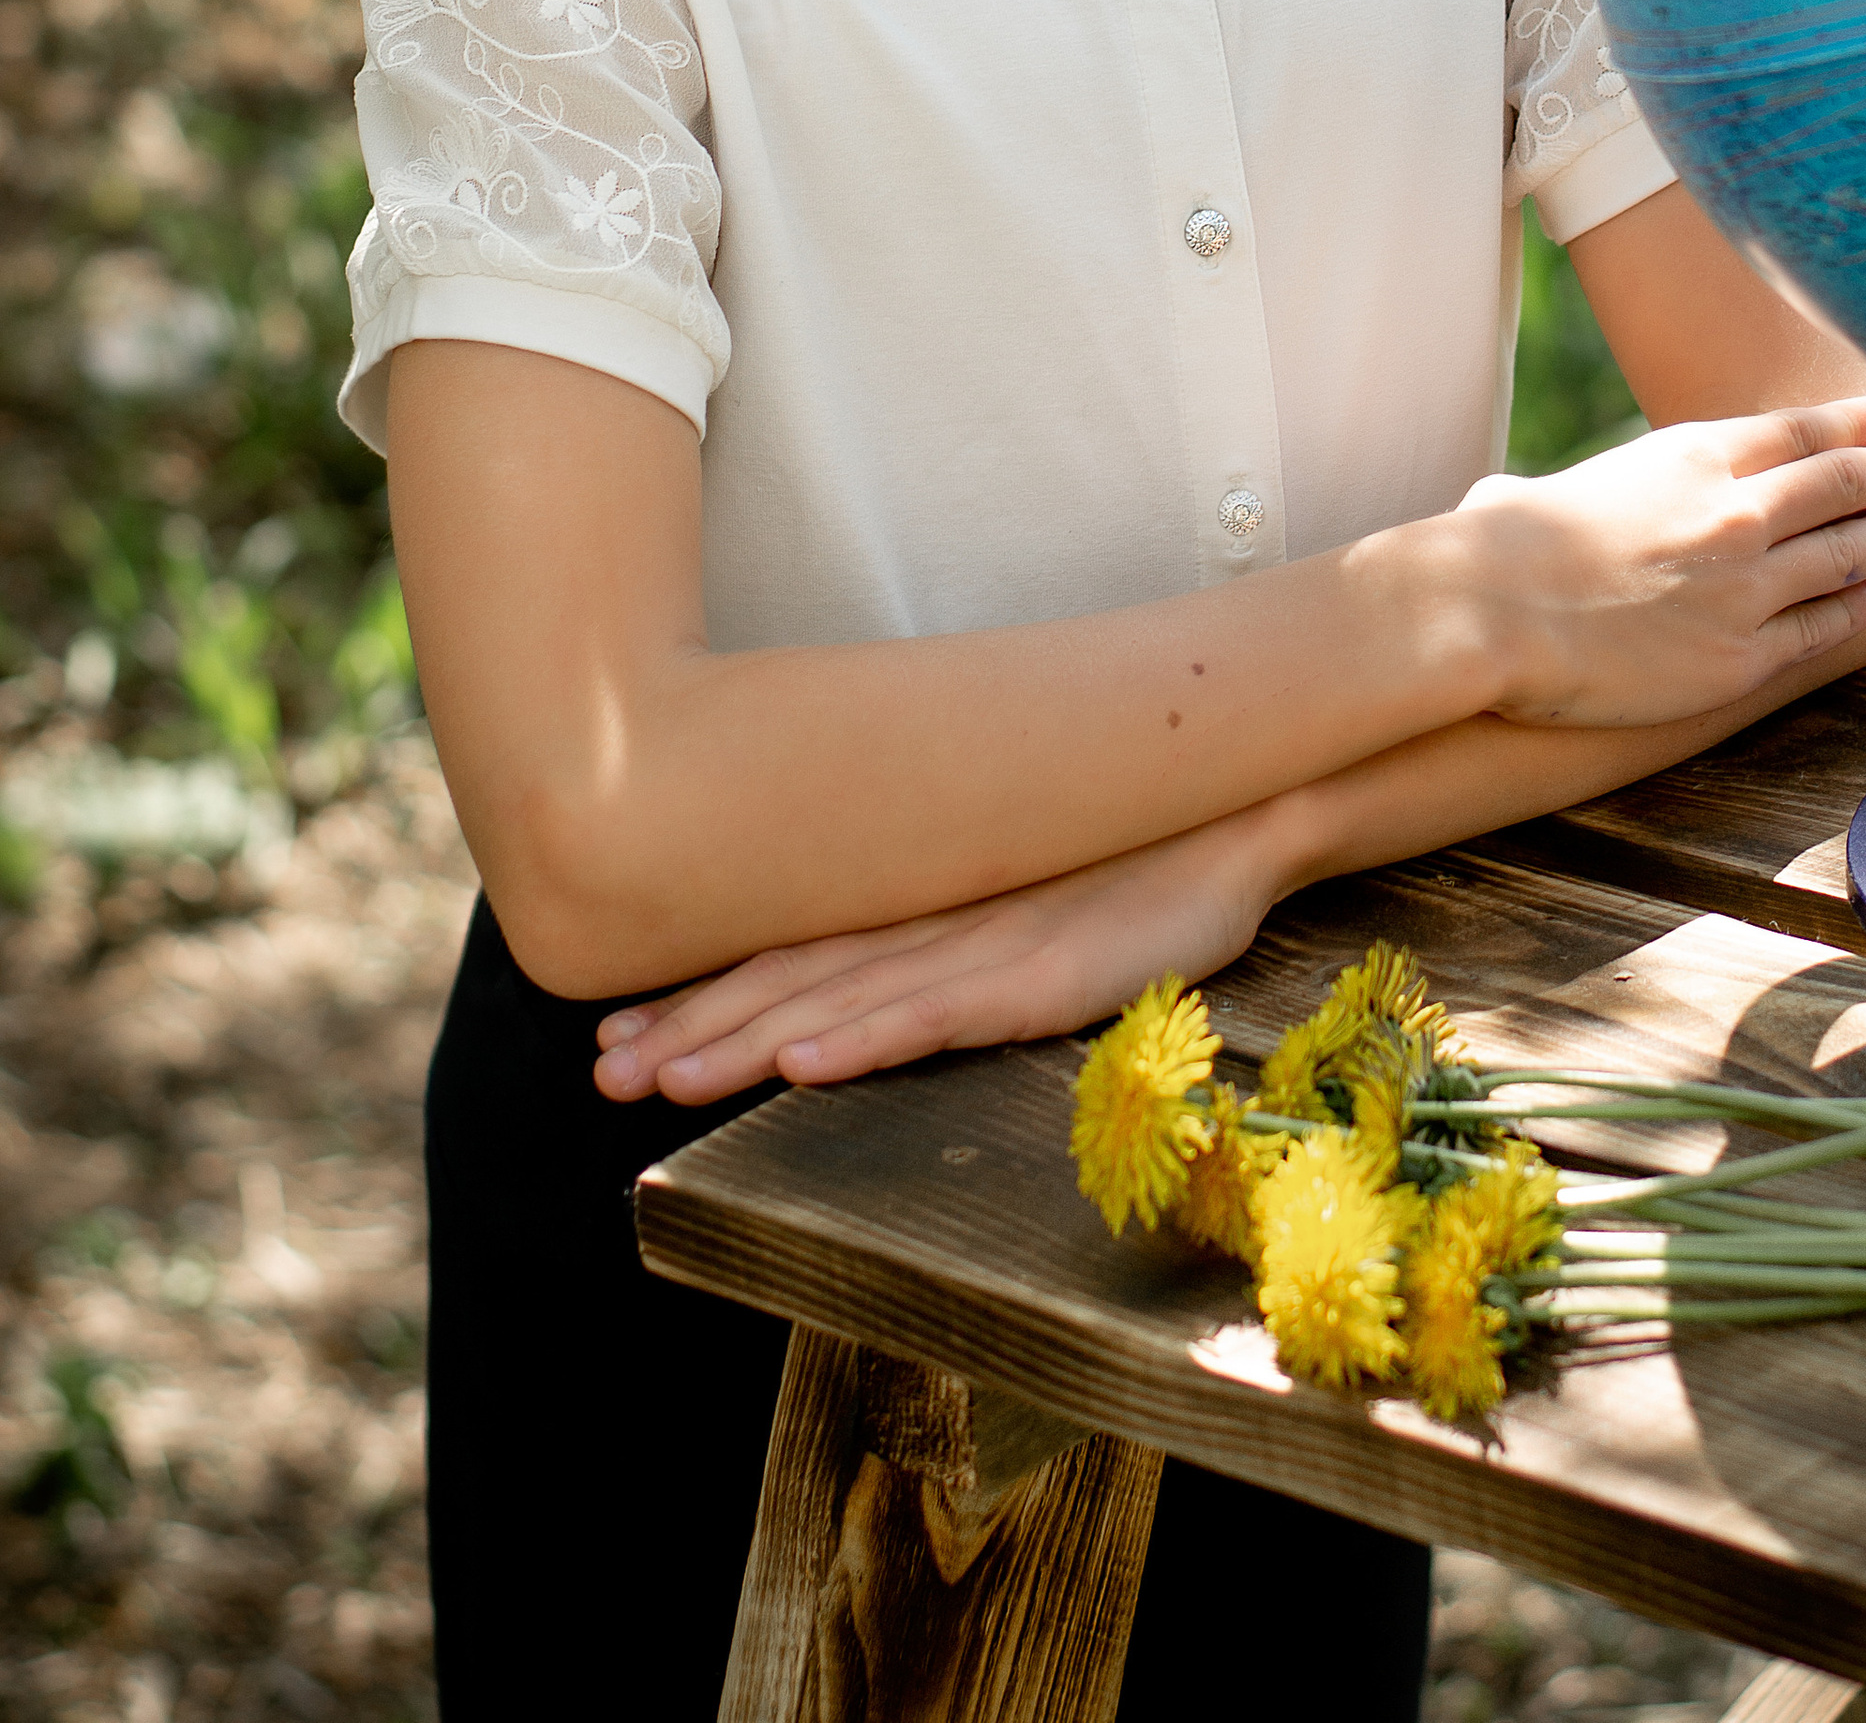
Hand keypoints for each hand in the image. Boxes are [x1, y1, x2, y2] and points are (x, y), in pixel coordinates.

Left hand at [592, 802, 1285, 1106]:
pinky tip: (802, 1061)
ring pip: (841, 999)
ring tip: (659, 1075)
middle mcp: (933, 921)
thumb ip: (944, 939)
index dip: (699, 997)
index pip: (789, 957)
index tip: (612, 1037)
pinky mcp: (1042, 973)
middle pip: (790, 979)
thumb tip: (859, 982)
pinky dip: (865, 1036)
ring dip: (743, 1039)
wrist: (1234, 819)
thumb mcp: (1020, 905)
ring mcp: (984, 945)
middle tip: (601, 1072)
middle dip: (689, 1026)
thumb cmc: (1133, 867)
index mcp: (922, 908)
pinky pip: (939, 1011)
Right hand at [1455, 393, 1865, 730]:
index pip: (1800, 433)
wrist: (1493, 615)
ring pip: (1847, 554)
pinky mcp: (1743, 656)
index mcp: (1691, 457)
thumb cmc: (1499, 548)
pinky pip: (1821, 627)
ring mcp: (1747, 587)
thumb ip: (1555, 495)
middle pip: (1842, 486)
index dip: (1856, 426)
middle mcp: (1735, 513)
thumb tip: (1502, 501)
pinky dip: (1858, 606)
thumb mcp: (1540, 490)